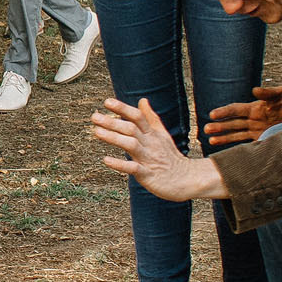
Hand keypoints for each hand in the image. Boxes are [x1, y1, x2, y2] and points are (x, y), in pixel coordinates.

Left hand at [91, 98, 223, 201]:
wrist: (187, 180)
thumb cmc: (170, 157)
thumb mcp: (162, 135)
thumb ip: (151, 118)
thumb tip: (142, 100)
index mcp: (153, 134)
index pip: (138, 117)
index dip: (123, 108)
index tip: (107, 102)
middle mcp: (150, 144)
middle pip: (131, 129)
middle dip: (113, 122)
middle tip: (94, 117)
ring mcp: (149, 159)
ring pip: (131, 145)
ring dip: (114, 138)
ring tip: (97, 132)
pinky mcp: (148, 175)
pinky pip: (133, 169)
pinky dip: (120, 164)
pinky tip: (106, 160)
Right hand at [203, 86, 281, 146]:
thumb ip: (268, 93)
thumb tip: (255, 90)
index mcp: (255, 108)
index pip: (236, 110)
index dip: (224, 112)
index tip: (212, 114)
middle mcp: (253, 119)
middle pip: (233, 123)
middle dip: (219, 126)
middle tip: (206, 129)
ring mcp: (257, 129)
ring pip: (236, 133)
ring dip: (224, 137)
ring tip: (211, 141)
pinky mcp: (263, 137)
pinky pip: (248, 142)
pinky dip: (238, 146)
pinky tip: (229, 149)